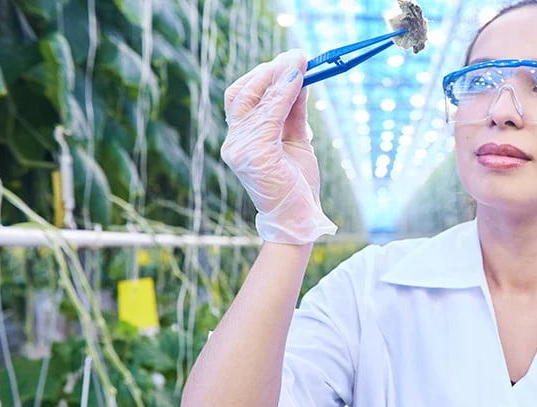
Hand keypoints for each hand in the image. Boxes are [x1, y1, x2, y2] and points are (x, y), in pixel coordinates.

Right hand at [220, 49, 336, 243]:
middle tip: (295, 56)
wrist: (298, 219)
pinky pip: (270, 115)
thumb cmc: (296, 185)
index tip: (288, 61)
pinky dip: (284, 93)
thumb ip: (292, 113)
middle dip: (268, 72)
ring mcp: (241, 148)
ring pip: (254, 100)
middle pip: (241, 94)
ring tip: (301, 62)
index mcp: (241, 140)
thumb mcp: (295, 141)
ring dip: (280, 77)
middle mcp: (234, 143)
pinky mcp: (255, 154)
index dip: (262, 77)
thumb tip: (299, 80)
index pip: (241, 99)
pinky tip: (299, 80)